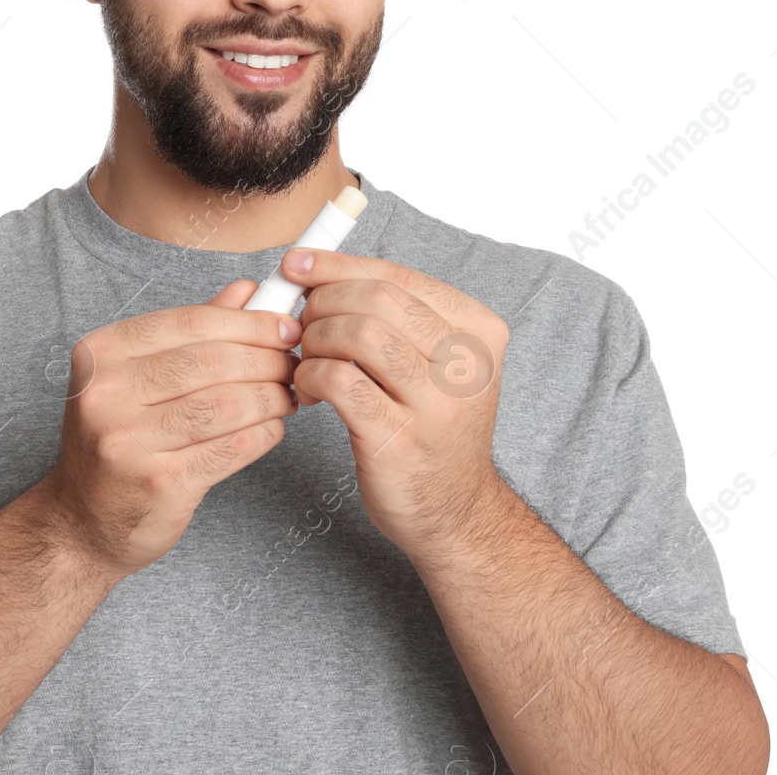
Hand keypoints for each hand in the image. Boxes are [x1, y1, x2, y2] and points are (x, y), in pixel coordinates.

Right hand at [40, 281, 302, 580]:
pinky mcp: (159, 482)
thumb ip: (193, 332)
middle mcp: (108, 394)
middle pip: (213, 361)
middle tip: (294, 362)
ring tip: (287, 395)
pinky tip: (272, 427)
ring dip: (272, 397)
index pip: (192, 322)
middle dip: (268, 359)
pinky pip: (232, 447)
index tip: (286, 326)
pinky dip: (264, 433)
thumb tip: (247, 291)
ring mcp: (129, 441)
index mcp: (102, 354)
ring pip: (228, 404)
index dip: (249, 322)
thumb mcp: (138, 376)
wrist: (82, 521)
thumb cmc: (117, 440)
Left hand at [281, 247, 510, 560]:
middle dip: (325, 301)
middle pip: (379, 299)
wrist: (455, 512)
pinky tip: (306, 387)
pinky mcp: (400, 439)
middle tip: (301, 322)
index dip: (339, 265)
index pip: (400, 276)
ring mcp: (437, 404)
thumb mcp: (435, 362)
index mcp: (479, 331)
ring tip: (306, 357)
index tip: (297, 264)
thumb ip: (392, 316)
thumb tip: (316, 269)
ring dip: (316, 338)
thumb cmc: (431, 427)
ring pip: (361, 333)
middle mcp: (467, 363)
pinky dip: (311, 374)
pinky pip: (341, 381)